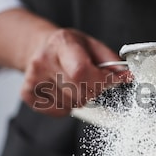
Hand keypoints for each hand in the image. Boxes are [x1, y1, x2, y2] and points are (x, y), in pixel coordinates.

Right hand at [0, 8, 129, 115]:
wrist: (39, 47)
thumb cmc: (69, 47)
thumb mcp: (92, 44)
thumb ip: (111, 60)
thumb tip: (127, 76)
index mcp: (62, 44)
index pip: (82, 71)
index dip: (101, 81)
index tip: (112, 81)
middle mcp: (43, 60)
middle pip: (79, 92)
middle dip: (94, 91)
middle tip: (92, 82)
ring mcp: (33, 78)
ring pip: (71, 104)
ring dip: (80, 98)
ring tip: (74, 83)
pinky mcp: (27, 94)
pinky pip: (59, 111)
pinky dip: (67, 106)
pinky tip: (63, 91)